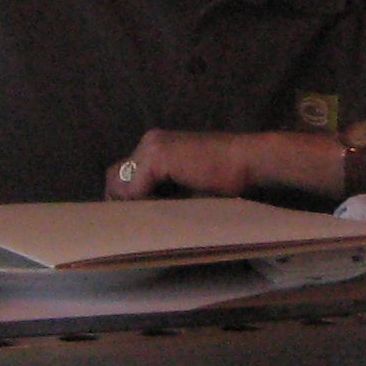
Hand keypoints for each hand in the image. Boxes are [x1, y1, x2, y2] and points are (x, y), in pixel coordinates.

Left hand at [105, 128, 344, 201]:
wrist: (252, 162)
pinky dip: (143, 204)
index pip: (125, 174)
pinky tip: (164, 211)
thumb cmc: (231, 179)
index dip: (127, 199)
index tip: (138, 219)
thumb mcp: (190, 189)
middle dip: (121, 202)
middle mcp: (150, 141)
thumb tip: (144, 216)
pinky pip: (134, 190)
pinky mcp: (157, 157)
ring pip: (118, 184)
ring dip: (130, 204)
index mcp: (159, 146)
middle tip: (138, 223)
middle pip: (113, 177)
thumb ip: (166, 194)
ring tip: (150, 219)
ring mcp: (152, 147)